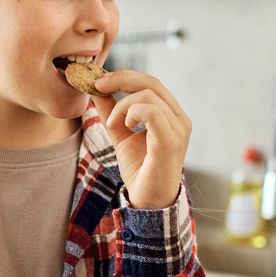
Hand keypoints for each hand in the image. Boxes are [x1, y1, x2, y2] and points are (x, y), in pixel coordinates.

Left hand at [92, 69, 190, 209]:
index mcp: (170, 114)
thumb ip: (112, 113)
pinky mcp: (171, 142)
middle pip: (151, 82)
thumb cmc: (140, 170)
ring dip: (123, 105)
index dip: (124, 76)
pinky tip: (125, 125)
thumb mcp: (121, 134)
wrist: (148, 200)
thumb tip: (97, 91)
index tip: (99, 81)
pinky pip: (153, 112)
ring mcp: (178, 129)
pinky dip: (133, 112)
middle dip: (121, 79)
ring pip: (149, 96)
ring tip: (113, 123)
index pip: (150, 82)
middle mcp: (179, 118)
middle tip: (98, 86)